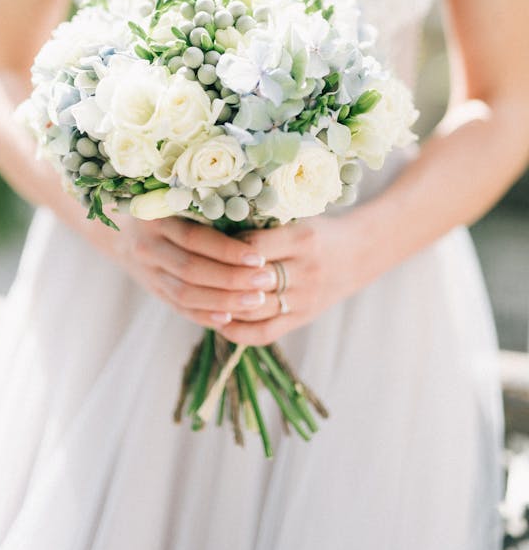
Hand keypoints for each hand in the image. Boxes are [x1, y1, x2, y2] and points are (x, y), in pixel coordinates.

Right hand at [89, 212, 280, 328]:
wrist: (121, 231)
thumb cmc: (164, 209)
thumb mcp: (176, 200)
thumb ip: (205, 209)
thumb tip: (256, 222)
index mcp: (155, 218)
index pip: (194, 239)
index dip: (227, 250)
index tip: (259, 256)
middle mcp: (147, 247)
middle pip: (191, 270)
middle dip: (232, 278)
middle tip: (266, 280)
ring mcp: (148, 273)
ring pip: (185, 294)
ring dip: (223, 300)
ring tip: (256, 300)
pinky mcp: (153, 291)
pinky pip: (179, 308)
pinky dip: (205, 315)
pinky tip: (229, 319)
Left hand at [214, 211, 376, 346]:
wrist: (358, 254)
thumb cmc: (317, 230)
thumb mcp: (296, 217)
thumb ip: (262, 223)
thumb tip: (212, 225)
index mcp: (304, 239)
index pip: (252, 247)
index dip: (224, 247)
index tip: (203, 243)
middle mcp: (306, 271)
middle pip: (251, 281)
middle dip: (219, 278)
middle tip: (191, 272)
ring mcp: (305, 299)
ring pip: (254, 309)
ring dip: (223, 305)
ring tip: (198, 296)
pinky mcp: (302, 319)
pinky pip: (264, 332)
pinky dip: (237, 330)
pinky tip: (218, 320)